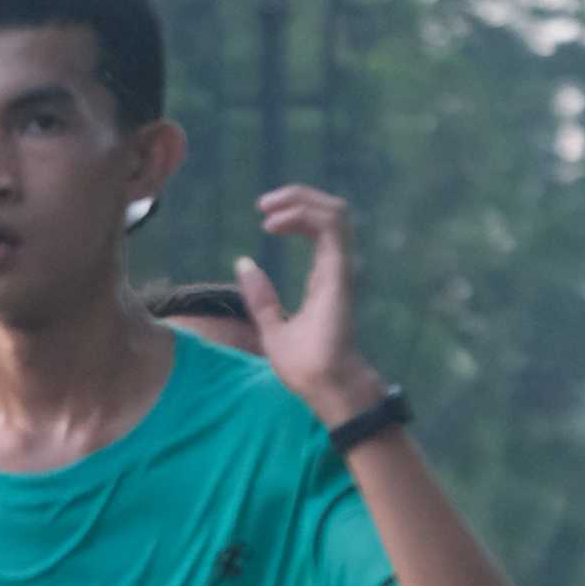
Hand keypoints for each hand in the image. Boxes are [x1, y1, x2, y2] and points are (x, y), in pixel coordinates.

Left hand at [235, 186, 384, 431]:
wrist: (326, 387)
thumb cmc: (306, 368)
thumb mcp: (272, 329)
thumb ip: (261, 298)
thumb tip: (244, 265)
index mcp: (325, 277)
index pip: (320, 229)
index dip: (294, 214)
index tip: (264, 219)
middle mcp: (336, 268)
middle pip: (329, 212)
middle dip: (297, 197)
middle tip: (263, 204)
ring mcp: (341, 269)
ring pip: (334, 212)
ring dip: (300, 200)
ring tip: (268, 208)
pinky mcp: (340, 273)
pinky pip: (331, 226)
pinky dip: (303, 215)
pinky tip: (277, 223)